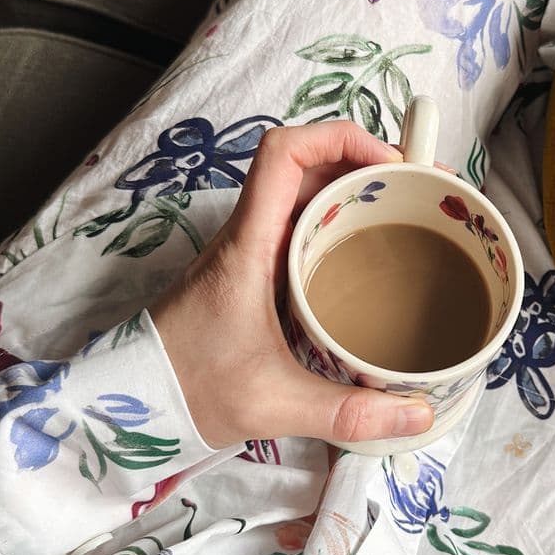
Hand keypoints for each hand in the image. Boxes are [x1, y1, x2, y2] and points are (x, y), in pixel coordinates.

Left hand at [150, 122, 434, 450]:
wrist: (135, 403)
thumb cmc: (189, 391)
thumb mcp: (273, 404)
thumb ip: (347, 412)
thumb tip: (418, 415)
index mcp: (247, 246)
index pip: (284, 154)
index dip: (341, 139)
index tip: (392, 164)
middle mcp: (248, 235)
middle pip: (308, 165)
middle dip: (366, 162)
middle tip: (418, 188)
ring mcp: (251, 251)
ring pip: (306, 192)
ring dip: (354, 189)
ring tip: (406, 208)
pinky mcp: (256, 272)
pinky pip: (303, 225)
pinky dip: (340, 221)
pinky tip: (373, 250)